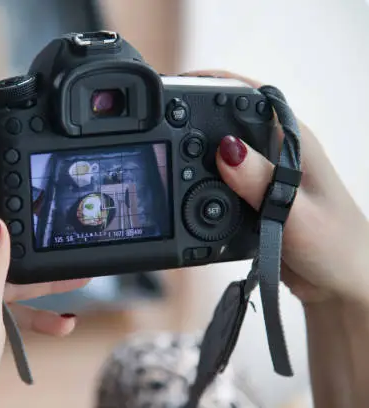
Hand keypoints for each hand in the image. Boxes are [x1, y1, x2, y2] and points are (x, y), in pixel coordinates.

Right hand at [183, 70, 368, 305]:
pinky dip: (198, 182)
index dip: (212, 83)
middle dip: (191, 119)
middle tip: (157, 127)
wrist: (340, 282)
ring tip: (162, 159)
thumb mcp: (298, 215)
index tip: (174, 87)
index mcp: (293, 140)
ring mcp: (263, 173)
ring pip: (218, 151)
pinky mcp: (253, 195)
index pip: (249, 95)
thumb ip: (262, 182)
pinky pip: (218, 180)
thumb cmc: (335, 247)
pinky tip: (183, 192)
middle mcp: (275, 149)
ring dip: (192, 154)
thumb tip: (225, 149)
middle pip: (226, 120)